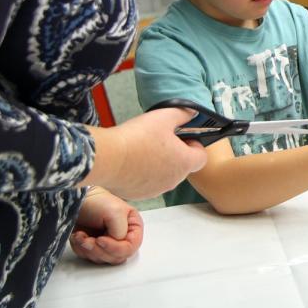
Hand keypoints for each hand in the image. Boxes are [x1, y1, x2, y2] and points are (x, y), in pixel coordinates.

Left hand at [70, 189, 143, 263]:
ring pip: (102, 259)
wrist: (76, 200)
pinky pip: (89, 258)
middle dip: (99, 250)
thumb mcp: (115, 212)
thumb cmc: (96, 202)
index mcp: (133, 228)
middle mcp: (123, 237)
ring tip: (81, 235)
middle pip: (116, 257)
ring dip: (88, 249)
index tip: (100, 240)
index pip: (130, 248)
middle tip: (88, 239)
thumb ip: (122, 231)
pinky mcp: (94, 247)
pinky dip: (81, 249)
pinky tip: (78, 237)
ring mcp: (108, 244)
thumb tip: (116, 243)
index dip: (115, 248)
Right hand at [86, 107, 208, 200]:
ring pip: (164, 175)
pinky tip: (132, 161)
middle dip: (175, 153)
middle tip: (159, 140)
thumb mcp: (164, 116)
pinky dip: (143, 174)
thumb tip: (192, 113)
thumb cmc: (136, 138)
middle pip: (182, 166)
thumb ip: (183, 114)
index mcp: (184, 162)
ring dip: (159, 164)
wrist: (107, 158)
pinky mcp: (139, 194)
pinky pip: (147, 183)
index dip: (194, 145)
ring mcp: (156, 189)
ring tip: (143, 149)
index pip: (201, 157)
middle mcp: (174, 180)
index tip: (182, 137)